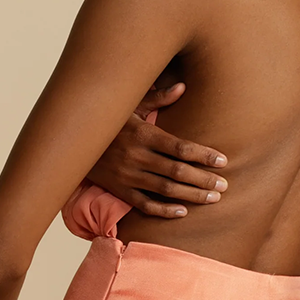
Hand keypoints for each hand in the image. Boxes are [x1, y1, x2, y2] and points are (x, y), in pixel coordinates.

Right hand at [87, 81, 228, 217]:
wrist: (74, 142)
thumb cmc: (109, 121)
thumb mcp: (131, 106)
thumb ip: (158, 98)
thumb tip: (183, 87)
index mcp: (143, 134)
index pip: (181, 147)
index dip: (204, 155)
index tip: (223, 161)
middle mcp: (137, 156)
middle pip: (178, 171)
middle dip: (204, 179)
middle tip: (224, 185)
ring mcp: (128, 176)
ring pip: (166, 189)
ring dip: (192, 195)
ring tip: (213, 198)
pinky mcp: (120, 190)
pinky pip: (145, 205)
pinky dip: (164, 210)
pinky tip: (183, 212)